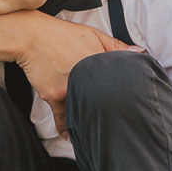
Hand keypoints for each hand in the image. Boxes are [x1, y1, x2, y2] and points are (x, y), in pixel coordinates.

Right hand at [15, 13, 132, 130]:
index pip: (119, 80)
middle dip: (110, 110)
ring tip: (99, 129)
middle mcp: (85, 76)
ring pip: (83, 110)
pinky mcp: (54, 96)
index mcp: (98, 61)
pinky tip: (70, 136)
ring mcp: (69, 88)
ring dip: (89, 119)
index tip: (131, 103)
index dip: (125, 92)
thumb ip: (117, 46)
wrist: (32, 37)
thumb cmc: (61, 35)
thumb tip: (139, 53)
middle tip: (118, 121)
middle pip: (103, 100)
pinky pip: (61, 117)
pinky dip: (65, 128)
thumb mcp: (93, 34)